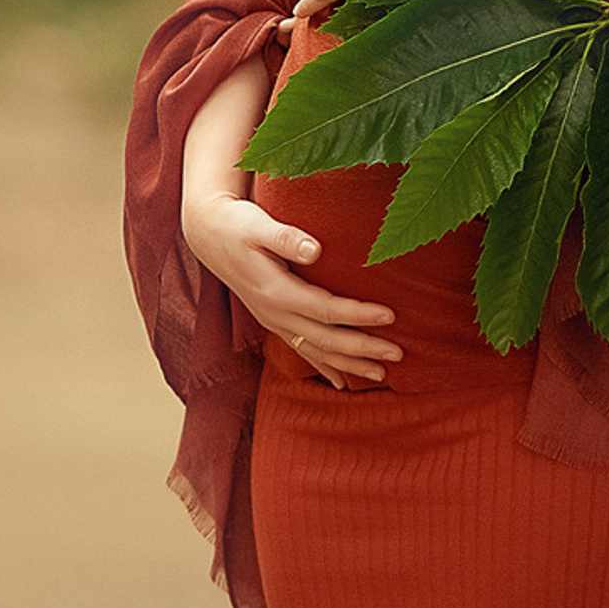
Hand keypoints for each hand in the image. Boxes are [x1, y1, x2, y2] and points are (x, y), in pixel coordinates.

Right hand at [181, 188, 400, 387]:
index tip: (390, 315)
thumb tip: (315, 249)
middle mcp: (275, 314)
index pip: (327, 309)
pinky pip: (302, 351)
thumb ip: (286, 237)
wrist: (209, 235)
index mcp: (276, 291)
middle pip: (326, 339)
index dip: (359, 315)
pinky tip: (341, 382)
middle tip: (399, 355)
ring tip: (381, 376)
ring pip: (316, 352)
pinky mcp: (274, 321)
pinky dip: (323, 367)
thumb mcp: (257, 225)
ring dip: (349, 365)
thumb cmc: (238, 224)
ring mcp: (274, 321)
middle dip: (363, 350)